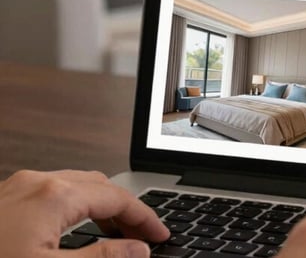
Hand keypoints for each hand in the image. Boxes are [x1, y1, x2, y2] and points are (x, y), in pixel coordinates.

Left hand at [0, 170, 169, 256]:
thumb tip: (137, 250)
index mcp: (54, 194)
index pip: (117, 197)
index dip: (145, 217)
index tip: (161, 236)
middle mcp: (37, 183)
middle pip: (98, 186)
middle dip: (125, 210)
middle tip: (142, 238)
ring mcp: (17, 189)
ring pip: (75, 188)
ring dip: (100, 209)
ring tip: (115, 236)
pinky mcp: (3, 201)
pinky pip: (52, 195)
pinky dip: (76, 210)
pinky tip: (76, 231)